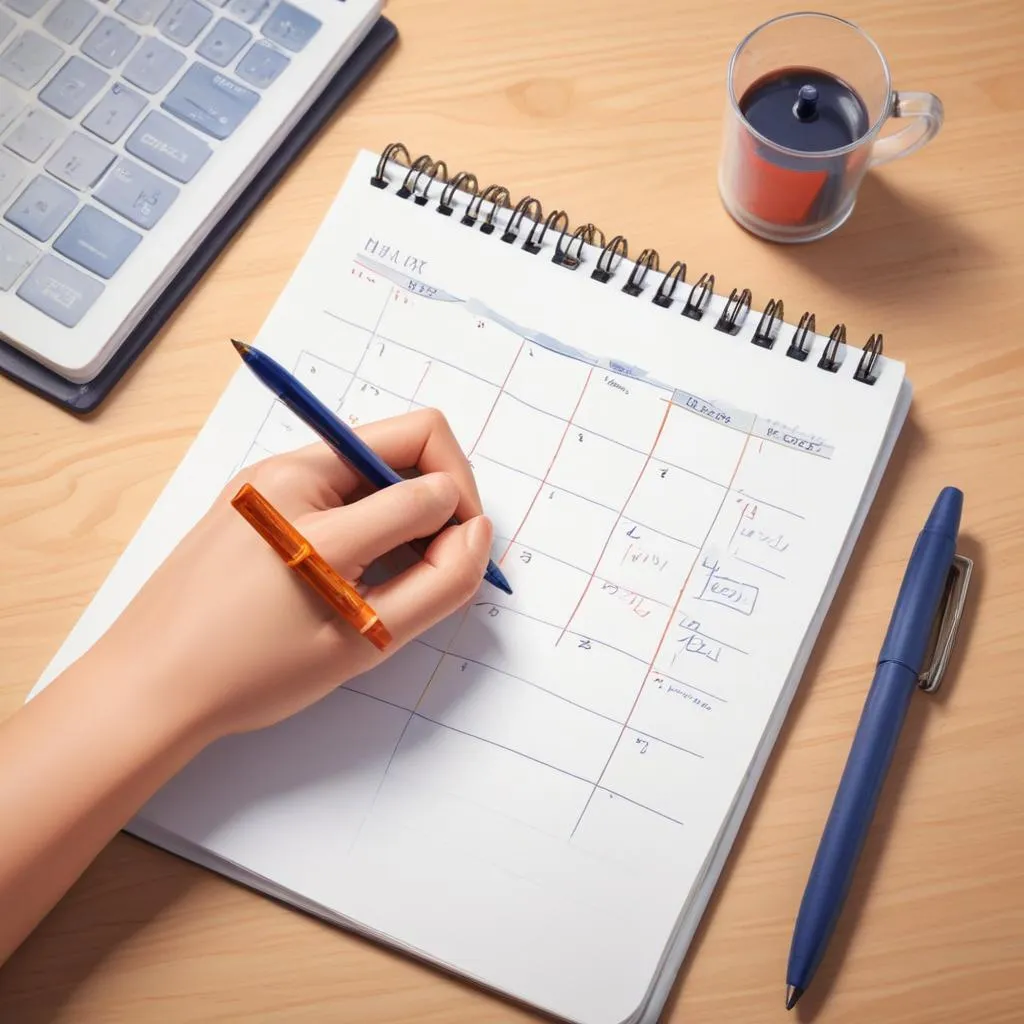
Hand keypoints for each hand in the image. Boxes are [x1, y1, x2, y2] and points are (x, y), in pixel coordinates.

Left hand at [88, 408, 493, 739]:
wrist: (148, 690)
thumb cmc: (249, 672)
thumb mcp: (362, 636)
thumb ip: (440, 582)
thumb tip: (477, 533)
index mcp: (311, 498)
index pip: (430, 470)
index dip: (463, 516)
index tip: (456, 567)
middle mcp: (287, 469)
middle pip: (403, 443)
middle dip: (440, 500)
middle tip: (432, 567)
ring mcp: (266, 479)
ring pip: (371, 467)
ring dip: (402, 514)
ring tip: (387, 580)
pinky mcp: (255, 497)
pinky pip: (335, 487)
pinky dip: (367, 521)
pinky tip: (352, 573)